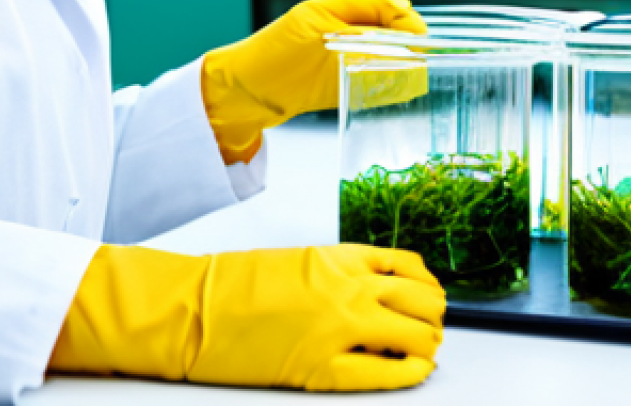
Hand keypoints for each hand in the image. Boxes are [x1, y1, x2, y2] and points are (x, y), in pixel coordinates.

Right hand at [50, 243, 445, 391]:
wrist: (196, 308)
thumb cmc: (237, 284)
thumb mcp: (299, 262)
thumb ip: (340, 272)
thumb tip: (374, 293)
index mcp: (340, 257)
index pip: (407, 265)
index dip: (426, 283)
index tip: (430, 293)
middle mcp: (349, 288)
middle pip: (421, 300)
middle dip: (434, 316)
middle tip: (433, 326)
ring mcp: (340, 328)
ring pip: (414, 334)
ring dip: (428, 342)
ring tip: (427, 348)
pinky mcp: (323, 369)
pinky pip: (384, 373)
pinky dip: (409, 372)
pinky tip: (416, 371)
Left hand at [202, 0, 425, 162]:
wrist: (245, 94)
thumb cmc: (274, 53)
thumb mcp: (319, 23)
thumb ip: (363, 14)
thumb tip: (404, 8)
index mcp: (341, 7)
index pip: (390, 5)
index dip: (407, 19)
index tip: (418, 35)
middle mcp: (349, 30)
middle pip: (395, 30)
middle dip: (410, 42)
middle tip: (418, 56)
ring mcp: (348, 57)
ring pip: (391, 56)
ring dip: (403, 64)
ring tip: (411, 73)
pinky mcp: (345, 84)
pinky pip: (378, 81)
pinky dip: (390, 84)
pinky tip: (398, 89)